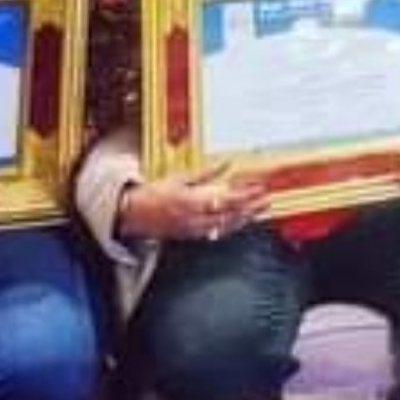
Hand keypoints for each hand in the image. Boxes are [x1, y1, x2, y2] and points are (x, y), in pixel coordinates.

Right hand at [117, 163, 269, 243]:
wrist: (131, 214)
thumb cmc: (153, 193)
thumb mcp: (178, 178)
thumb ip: (204, 173)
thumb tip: (226, 163)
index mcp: (192, 200)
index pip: (227, 198)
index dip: (247, 194)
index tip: (260, 187)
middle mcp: (195, 218)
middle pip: (231, 214)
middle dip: (252, 207)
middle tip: (268, 199)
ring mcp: (193, 229)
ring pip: (226, 226)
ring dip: (245, 218)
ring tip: (260, 210)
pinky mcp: (190, 236)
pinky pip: (216, 233)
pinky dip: (231, 227)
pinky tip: (240, 222)